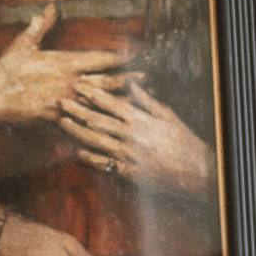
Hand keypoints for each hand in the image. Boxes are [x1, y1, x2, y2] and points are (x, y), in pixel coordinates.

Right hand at [0, 3, 128, 124]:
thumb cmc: (8, 68)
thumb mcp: (24, 43)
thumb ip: (41, 25)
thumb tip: (51, 7)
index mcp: (65, 63)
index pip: (100, 58)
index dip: (120, 57)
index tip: (135, 55)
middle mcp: (69, 82)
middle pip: (107, 81)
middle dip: (128, 79)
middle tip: (146, 78)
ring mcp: (65, 101)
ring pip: (98, 102)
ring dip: (118, 101)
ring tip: (136, 101)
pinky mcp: (58, 118)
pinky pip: (81, 121)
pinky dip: (96, 123)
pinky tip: (109, 125)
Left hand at [57, 80, 216, 198]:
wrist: (196, 172)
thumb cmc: (183, 141)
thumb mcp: (168, 115)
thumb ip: (146, 99)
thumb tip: (132, 82)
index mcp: (140, 119)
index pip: (109, 102)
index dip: (91, 93)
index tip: (77, 85)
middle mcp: (130, 135)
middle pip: (97, 119)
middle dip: (76, 109)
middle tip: (59, 100)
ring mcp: (128, 155)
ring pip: (96, 140)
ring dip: (76, 130)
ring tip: (61, 122)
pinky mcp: (128, 173)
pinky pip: (104, 164)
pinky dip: (89, 157)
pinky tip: (76, 151)